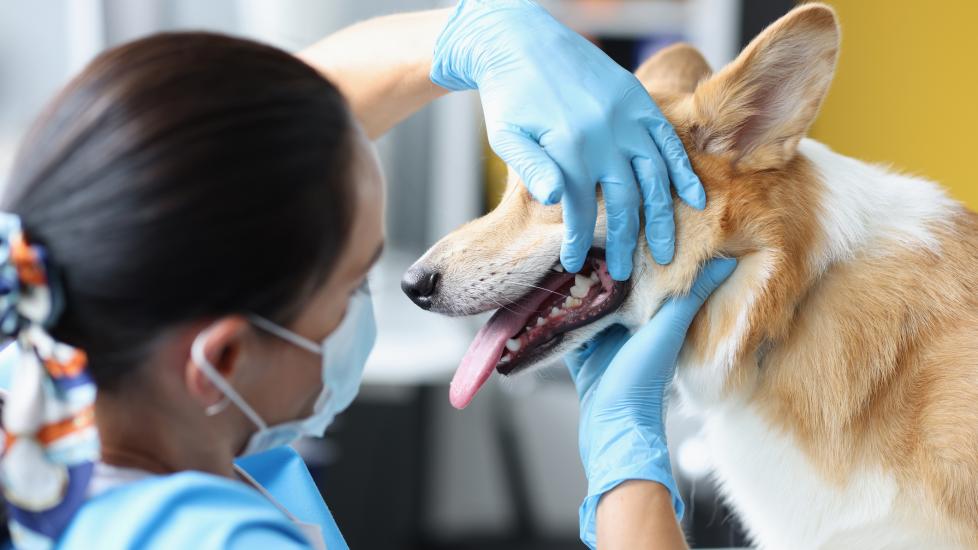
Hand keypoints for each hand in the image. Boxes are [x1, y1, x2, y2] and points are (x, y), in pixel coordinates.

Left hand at [430, 0, 705, 279]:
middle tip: (627, 274)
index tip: (575, 264)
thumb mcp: (507, 135)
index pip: (580, 210)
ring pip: (655, 177)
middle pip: (625, 201)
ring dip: (661, 217)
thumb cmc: (508, 96)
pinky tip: (695, 200)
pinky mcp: (639, 101)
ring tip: (665, 252)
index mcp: (568, 146)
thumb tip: (553, 200)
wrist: (521, 40)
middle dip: (625, 242)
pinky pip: (669, 141)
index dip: (578, 241)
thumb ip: (532, 168)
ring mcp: (626, 116)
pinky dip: (684, 171)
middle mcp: (604, 133)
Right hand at [565, 257, 736, 548]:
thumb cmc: (642, 380)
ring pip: (585, 302)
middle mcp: (628, 326)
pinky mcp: (579, 353)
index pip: (644, 275)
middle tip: (583, 236)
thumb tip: (727, 261)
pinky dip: (556, 312)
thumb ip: (691, 296)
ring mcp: (601, 340)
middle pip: (611, 287)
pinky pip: (564, 325)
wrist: (612, 427)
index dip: (634, 252)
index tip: (622, 226)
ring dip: (575, 286)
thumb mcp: (668, 331)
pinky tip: (545, 292)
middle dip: (599, 266)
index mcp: (653, 317)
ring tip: (561, 256)